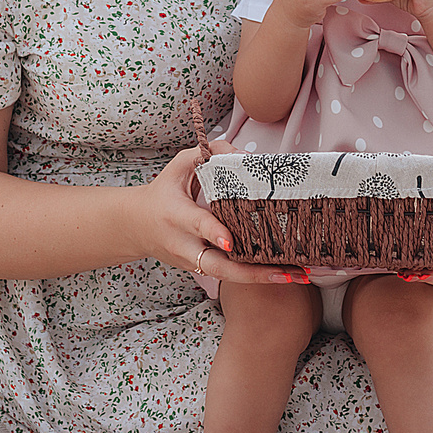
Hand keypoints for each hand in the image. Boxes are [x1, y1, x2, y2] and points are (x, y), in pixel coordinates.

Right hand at [142, 144, 307, 285]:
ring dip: (262, 278)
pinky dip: (255, 276)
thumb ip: (210, 154)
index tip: (232, 242)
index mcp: (177, 215)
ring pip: (227, 276)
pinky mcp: (200, 270)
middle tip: (285, 271)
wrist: (136, 226)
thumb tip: (246, 156)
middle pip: (218, 266)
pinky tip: (285, 273)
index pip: (198, 225)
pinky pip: (228, 275)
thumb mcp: (179, 165)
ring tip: (296, 275)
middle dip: (252, 272)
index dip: (215, 234)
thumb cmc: (163, 192)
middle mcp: (185, 245)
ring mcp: (192, 262)